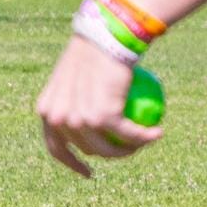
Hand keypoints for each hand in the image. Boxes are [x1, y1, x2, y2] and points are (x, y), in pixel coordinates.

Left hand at [36, 36, 161, 177]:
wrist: (108, 35)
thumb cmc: (97, 49)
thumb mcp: (78, 76)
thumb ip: (78, 98)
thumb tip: (95, 118)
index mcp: (47, 110)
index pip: (57, 147)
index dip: (74, 164)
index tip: (90, 171)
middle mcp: (58, 118)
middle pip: (88, 150)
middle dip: (111, 154)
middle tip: (131, 147)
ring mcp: (79, 119)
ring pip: (109, 148)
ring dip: (132, 149)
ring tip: (148, 140)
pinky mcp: (103, 116)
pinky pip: (130, 133)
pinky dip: (147, 136)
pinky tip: (159, 133)